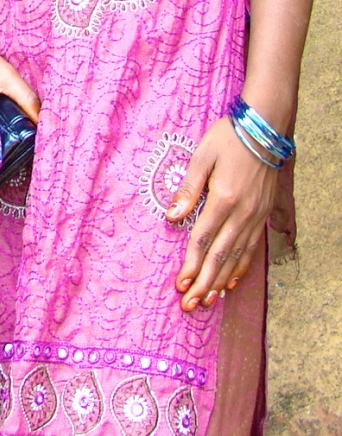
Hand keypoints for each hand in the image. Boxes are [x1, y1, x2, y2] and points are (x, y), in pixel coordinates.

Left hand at [167, 115, 278, 311]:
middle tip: (190, 306)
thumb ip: (187, 189)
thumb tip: (172, 217)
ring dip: (220, 281)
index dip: (191, 264)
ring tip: (208, 301)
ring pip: (237, 257)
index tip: (180, 285)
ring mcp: (255, 216)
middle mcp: (242, 213)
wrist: (264, 129)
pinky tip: (231, 281)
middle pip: (220, 256)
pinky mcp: (262, 214)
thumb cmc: (228, 139)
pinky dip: (240, 267)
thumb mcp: (201, 157)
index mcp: (223, 199)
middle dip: (203, 283)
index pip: (203, 240)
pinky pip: (251, 248)